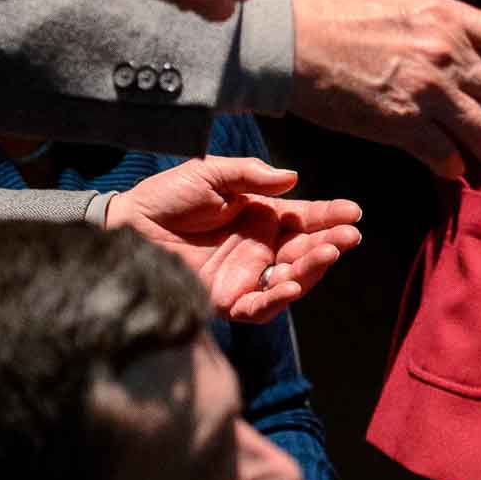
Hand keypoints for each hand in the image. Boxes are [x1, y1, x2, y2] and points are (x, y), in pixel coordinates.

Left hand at [106, 156, 362, 322]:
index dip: (329, 216)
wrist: (127, 226)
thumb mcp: (210, 174)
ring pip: (290, 279)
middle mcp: (259, 249)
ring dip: (312, 270)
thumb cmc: (166, 196)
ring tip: (327, 254)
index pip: (305, 218)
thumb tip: (293, 179)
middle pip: (305, 251)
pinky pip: (259, 305)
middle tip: (348, 236)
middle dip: (330, 244)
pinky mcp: (226, 300)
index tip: (354, 212)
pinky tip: (290, 284)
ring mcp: (245, 275)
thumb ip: (251, 175)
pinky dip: (277, 298)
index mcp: (261, 217)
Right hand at [288, 0, 480, 180]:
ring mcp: (426, 90)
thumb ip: (444, 24)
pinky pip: (444, 156)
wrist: (290, 41)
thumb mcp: (403, 3)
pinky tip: (452, 169)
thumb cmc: (339, 16)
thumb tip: (470, 47)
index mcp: (448, 15)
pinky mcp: (400, 124)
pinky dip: (453, 167)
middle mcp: (446, 52)